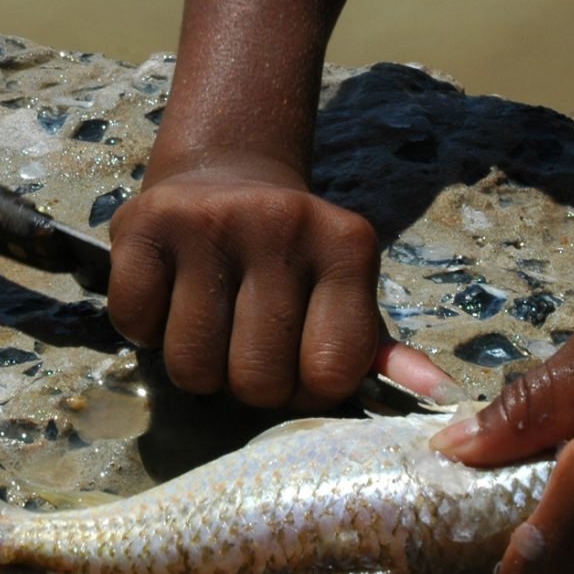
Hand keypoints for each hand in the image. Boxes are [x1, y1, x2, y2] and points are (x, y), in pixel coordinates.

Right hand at [106, 155, 449, 409]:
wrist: (226, 173)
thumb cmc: (292, 258)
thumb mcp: (344, 293)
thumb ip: (376, 350)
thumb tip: (438, 400)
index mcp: (347, 246)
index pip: (330, 375)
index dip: (306, 392)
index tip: (296, 367)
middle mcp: (283, 224)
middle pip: (257, 380)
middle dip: (246, 385)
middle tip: (245, 349)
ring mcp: (210, 220)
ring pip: (192, 365)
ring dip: (194, 367)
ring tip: (208, 328)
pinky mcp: (145, 222)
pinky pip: (135, 324)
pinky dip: (145, 331)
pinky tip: (168, 299)